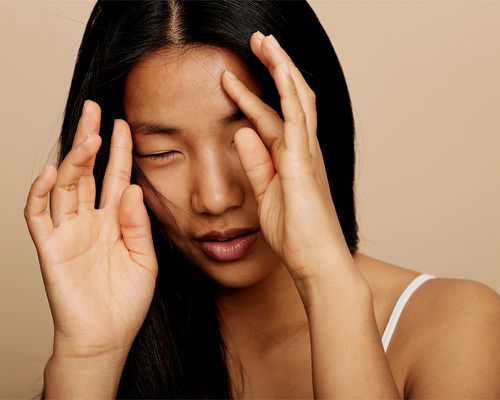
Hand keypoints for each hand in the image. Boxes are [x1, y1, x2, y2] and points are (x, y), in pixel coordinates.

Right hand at [24, 100, 157, 359]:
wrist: (107, 335)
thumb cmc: (127, 300)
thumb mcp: (145, 257)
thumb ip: (138, 223)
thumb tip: (132, 187)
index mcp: (113, 221)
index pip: (116, 176)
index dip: (119, 151)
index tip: (124, 124)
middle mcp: (89, 220)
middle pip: (87, 173)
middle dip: (90, 141)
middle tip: (95, 111)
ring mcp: (68, 232)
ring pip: (65, 187)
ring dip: (74, 161)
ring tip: (87, 137)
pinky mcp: (50, 249)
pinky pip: (39, 217)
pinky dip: (40, 194)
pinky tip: (51, 173)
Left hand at [221, 32, 358, 284]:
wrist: (316, 262)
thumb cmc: (295, 234)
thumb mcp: (265, 193)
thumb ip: (255, 162)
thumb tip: (240, 132)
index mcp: (291, 157)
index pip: (270, 115)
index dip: (250, 94)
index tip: (229, 77)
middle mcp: (302, 148)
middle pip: (291, 96)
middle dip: (275, 67)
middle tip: (259, 40)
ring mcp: (307, 153)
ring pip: (298, 98)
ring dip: (282, 67)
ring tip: (265, 41)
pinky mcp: (305, 163)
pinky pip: (297, 120)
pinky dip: (289, 92)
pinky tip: (279, 68)